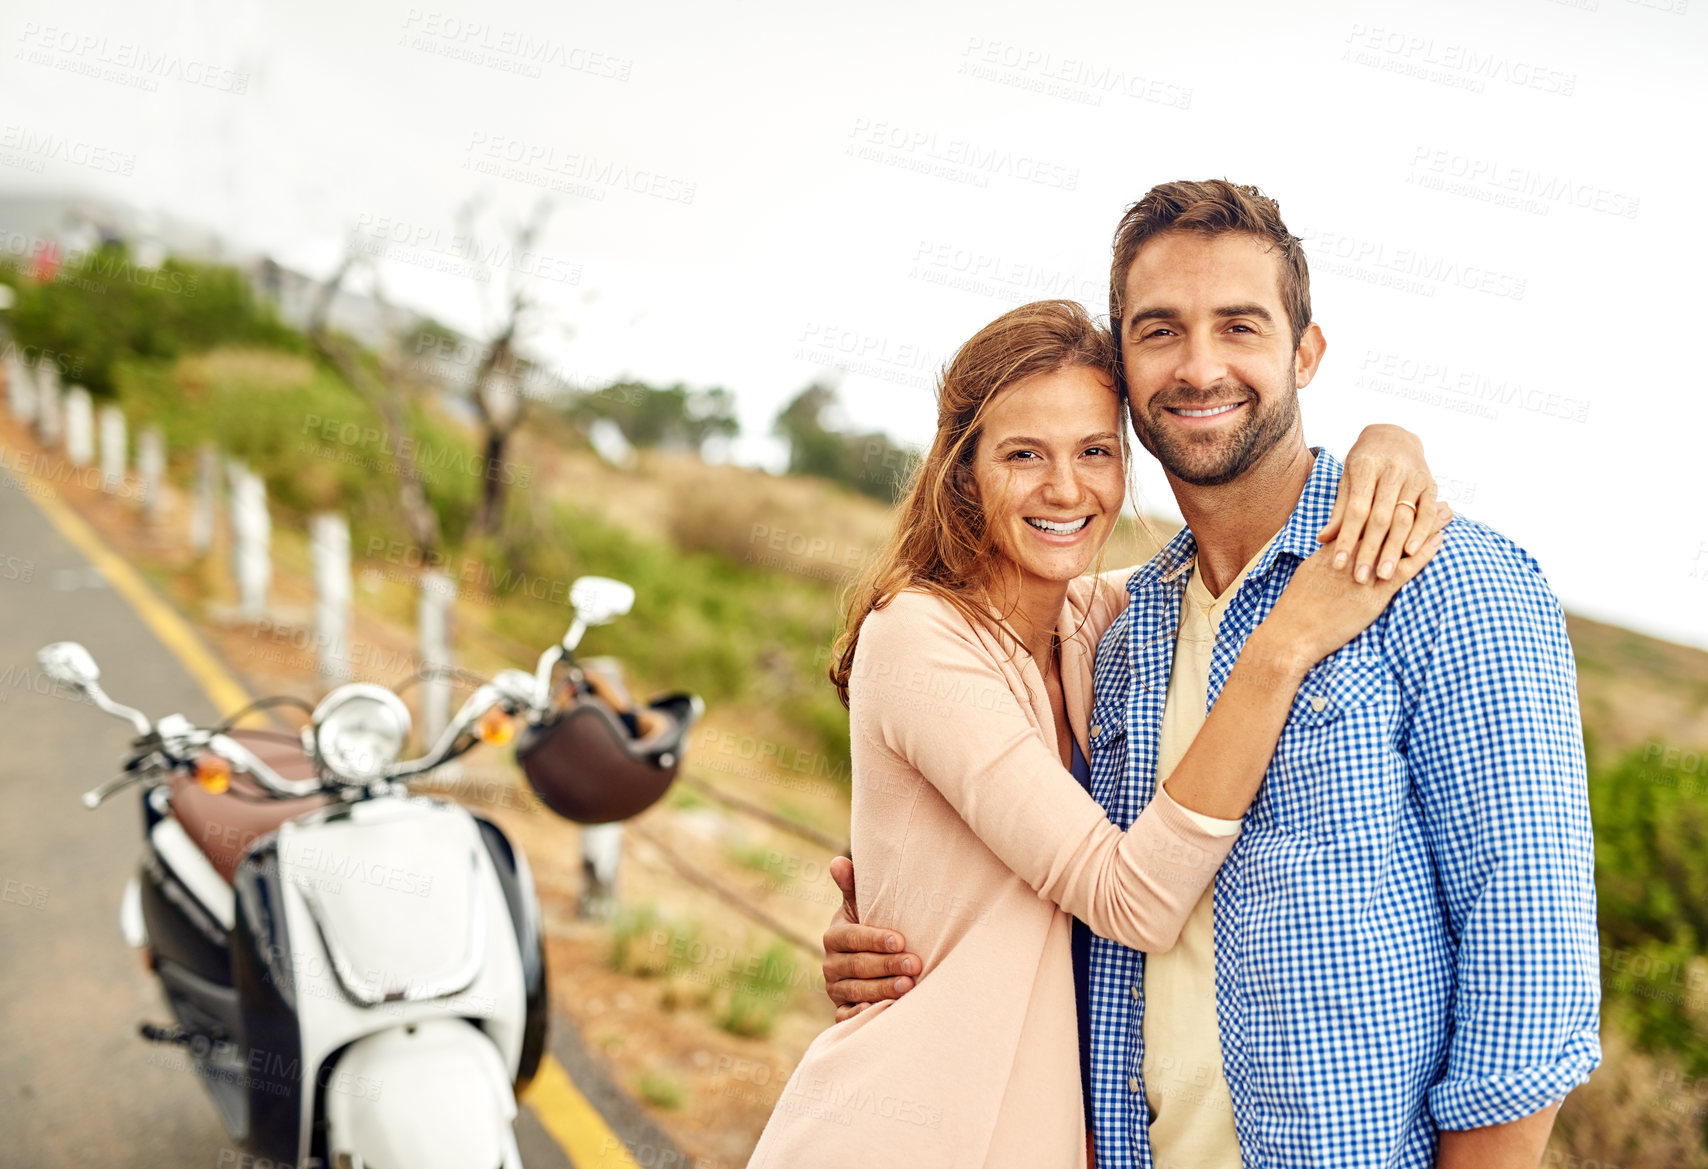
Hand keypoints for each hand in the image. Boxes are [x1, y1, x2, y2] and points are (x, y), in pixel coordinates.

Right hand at [821, 856, 919, 1021]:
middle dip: (887, 966)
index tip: (901, 940)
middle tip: (915, 965)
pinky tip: (883, 1012)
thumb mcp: (861, 907)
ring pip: (857, 991)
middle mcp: (831, 964)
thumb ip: (853, 886)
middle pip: (858, 966)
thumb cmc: (872, 927)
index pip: (852, 938)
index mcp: (834, 936)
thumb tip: (838, 861)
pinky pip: (847, 1017)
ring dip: (883, 990)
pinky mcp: (842, 1010)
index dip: (875, 939)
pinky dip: (862, 1016)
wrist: (869, 962)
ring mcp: (835, 989)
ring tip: (909, 987)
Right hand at [1262, 506, 1448, 667]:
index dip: (1387, 506)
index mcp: (1335, 549)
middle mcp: (1351, 555)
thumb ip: (1325, 559)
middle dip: (1412, 508)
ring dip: (1426, 526)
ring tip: (1448, 512)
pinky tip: (1439, 541)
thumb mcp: (1308, 573)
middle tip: (1435, 494)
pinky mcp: (1374, 595)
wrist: (1292, 632)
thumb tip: (1333, 549)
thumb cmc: (1295, 608)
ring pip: (1401, 542)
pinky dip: (1422, 554)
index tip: (1404, 494)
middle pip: (1388, 524)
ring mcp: (1364, 573)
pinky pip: (1404, 570)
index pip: (1365, 521)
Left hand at [1318, 424, 1438, 583]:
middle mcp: (1392, 470)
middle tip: (1360, 578)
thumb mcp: (1348, 481)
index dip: (1345, 538)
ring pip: (1404, 518)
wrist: (1394, 436)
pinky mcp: (1430, 484)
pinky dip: (1420, 533)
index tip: (1337, 563)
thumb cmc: (1364, 464)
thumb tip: (1322, 539)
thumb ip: (1340, 510)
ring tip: (1384, 574)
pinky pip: (1426, 512)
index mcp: (1365, 466)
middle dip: (1369, 550)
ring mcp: (1414, 476)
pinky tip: (1411, 553)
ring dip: (1394, 548)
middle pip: (1379, 517)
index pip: (1355, 509)